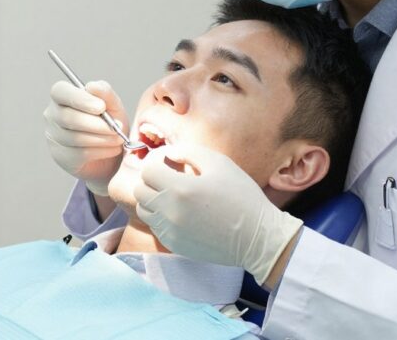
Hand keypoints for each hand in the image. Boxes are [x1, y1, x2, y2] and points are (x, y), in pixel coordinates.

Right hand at [43, 80, 127, 195]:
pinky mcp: (60, 156)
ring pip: (75, 137)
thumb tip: (92, 86)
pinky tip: (112, 149)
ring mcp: (53, 136)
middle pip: (67, 117)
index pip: (60, 91)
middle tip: (116, 127)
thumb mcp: (113, 105)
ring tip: (118, 138)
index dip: (80, 99)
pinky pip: (80, 153)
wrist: (111, 154)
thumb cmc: (109, 124)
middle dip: (96, 124)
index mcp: (62, 96)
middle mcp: (52, 115)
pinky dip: (101, 151)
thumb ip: (105, 93)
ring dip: (102, 139)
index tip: (101, 107)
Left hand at [133, 143, 302, 282]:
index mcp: (179, 188)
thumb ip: (189, 151)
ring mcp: (170, 231)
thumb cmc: (241, 197)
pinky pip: (155, 227)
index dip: (156, 163)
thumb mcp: (220, 163)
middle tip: (169, 177)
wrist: (257, 238)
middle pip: (139, 191)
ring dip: (153, 199)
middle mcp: (169, 211)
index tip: (168, 163)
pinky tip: (181, 213)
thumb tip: (168, 153)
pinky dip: (161, 217)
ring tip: (173, 196)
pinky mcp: (174, 244)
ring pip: (144, 210)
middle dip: (151, 180)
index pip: (147, 171)